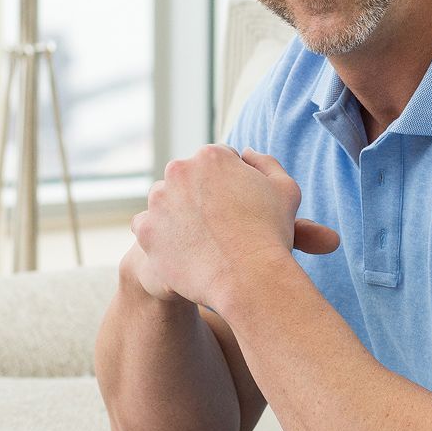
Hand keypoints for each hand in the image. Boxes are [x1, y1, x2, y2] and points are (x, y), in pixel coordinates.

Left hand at [129, 146, 339, 308]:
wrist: (249, 278)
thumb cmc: (271, 234)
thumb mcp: (285, 189)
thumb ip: (265, 163)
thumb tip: (245, 152)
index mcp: (212, 156)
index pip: (217, 161)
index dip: (232, 183)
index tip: (240, 205)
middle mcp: (179, 171)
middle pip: (188, 178)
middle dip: (202, 194)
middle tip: (223, 224)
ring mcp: (158, 201)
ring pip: (165, 201)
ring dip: (179, 212)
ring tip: (204, 238)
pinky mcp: (146, 230)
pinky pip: (148, 227)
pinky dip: (162, 236)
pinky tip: (185, 249)